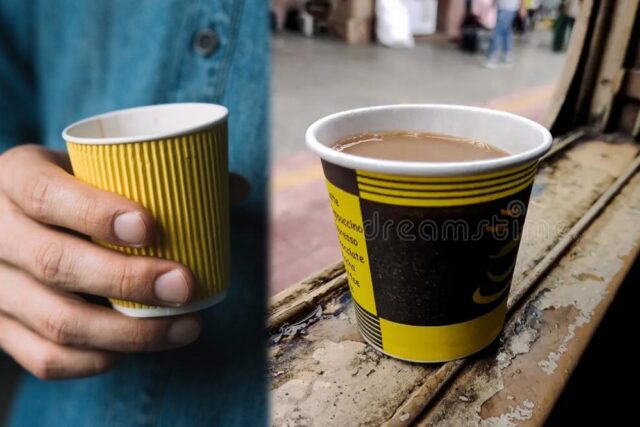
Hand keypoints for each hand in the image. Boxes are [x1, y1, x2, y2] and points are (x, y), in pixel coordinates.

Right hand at [0, 145, 202, 379]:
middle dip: (127, 280)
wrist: (7, 223)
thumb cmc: (68, 191)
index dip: (95, 212)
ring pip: (56, 321)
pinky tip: (136, 351)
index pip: (46, 195)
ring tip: (185, 327)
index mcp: (15, 178)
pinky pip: (45, 359)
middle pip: (54, 264)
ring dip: (128, 332)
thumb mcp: (92, 167)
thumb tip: (238, 188)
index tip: (151, 227)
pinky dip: (96, 360)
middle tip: (185, 284)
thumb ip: (160, 175)